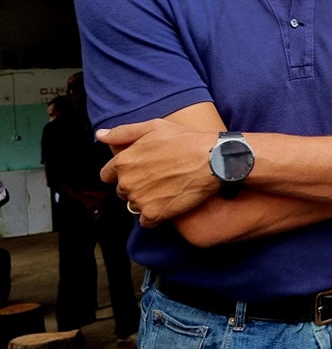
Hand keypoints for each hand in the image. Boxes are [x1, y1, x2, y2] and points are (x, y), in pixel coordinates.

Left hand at [97, 119, 218, 226]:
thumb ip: (123, 133)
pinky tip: (169, 202)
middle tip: (158, 178)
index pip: (107, 175)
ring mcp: (139, 200)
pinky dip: (155, 215)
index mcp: (123, 161)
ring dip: (146, 200)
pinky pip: (146, 221)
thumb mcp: (154, 127)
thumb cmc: (186, 141)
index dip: (123, 172)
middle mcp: (127, 182)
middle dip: (135, 186)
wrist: (213, 160)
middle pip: (122, 191)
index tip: (140, 170)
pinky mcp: (154, 214)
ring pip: (134, 205)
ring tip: (166, 188)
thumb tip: (101, 136)